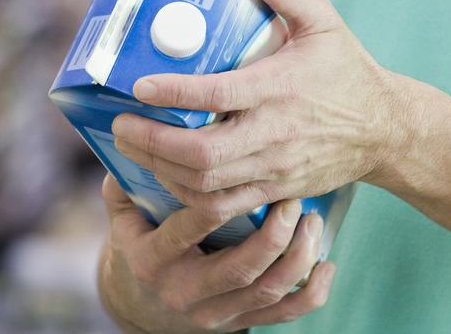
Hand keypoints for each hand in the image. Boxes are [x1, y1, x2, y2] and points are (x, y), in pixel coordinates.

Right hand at [98, 173, 336, 332]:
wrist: (141, 302)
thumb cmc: (137, 243)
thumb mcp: (123, 213)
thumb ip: (128, 177)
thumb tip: (133, 134)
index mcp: (153, 260)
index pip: (188, 229)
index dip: (216, 198)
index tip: (241, 169)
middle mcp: (183, 292)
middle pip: (238, 268)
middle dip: (273, 235)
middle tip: (293, 200)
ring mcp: (214, 312)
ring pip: (266, 291)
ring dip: (297, 257)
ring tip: (311, 221)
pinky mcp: (238, 321)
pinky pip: (283, 314)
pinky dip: (311, 293)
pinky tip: (327, 265)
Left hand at [111, 0, 406, 215]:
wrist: (384, 129)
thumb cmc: (348, 72)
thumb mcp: (325, 22)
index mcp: (279, 88)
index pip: (215, 94)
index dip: (172, 93)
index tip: (138, 87)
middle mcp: (274, 133)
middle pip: (201, 153)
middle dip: (152, 142)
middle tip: (121, 124)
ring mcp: (274, 168)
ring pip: (205, 185)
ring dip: (161, 170)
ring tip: (134, 148)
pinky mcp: (276, 190)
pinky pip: (223, 206)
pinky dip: (187, 196)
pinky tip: (167, 176)